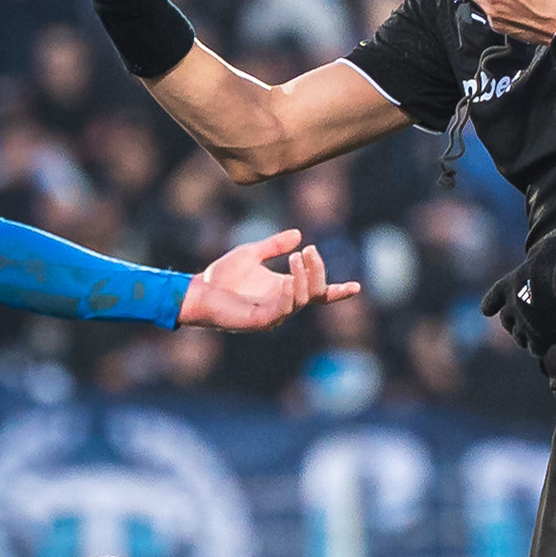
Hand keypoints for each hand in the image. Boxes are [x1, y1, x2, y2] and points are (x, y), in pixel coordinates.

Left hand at [178, 227, 358, 330]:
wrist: (198, 291)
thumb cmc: (222, 276)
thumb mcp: (252, 253)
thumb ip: (275, 245)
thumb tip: (299, 235)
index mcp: (285, 289)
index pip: (317, 293)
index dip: (336, 291)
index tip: (356, 286)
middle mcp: (283, 304)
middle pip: (314, 292)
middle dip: (317, 271)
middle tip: (309, 250)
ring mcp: (274, 315)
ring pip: (302, 299)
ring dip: (304, 278)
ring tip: (299, 257)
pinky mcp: (261, 321)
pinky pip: (283, 309)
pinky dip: (290, 294)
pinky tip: (288, 279)